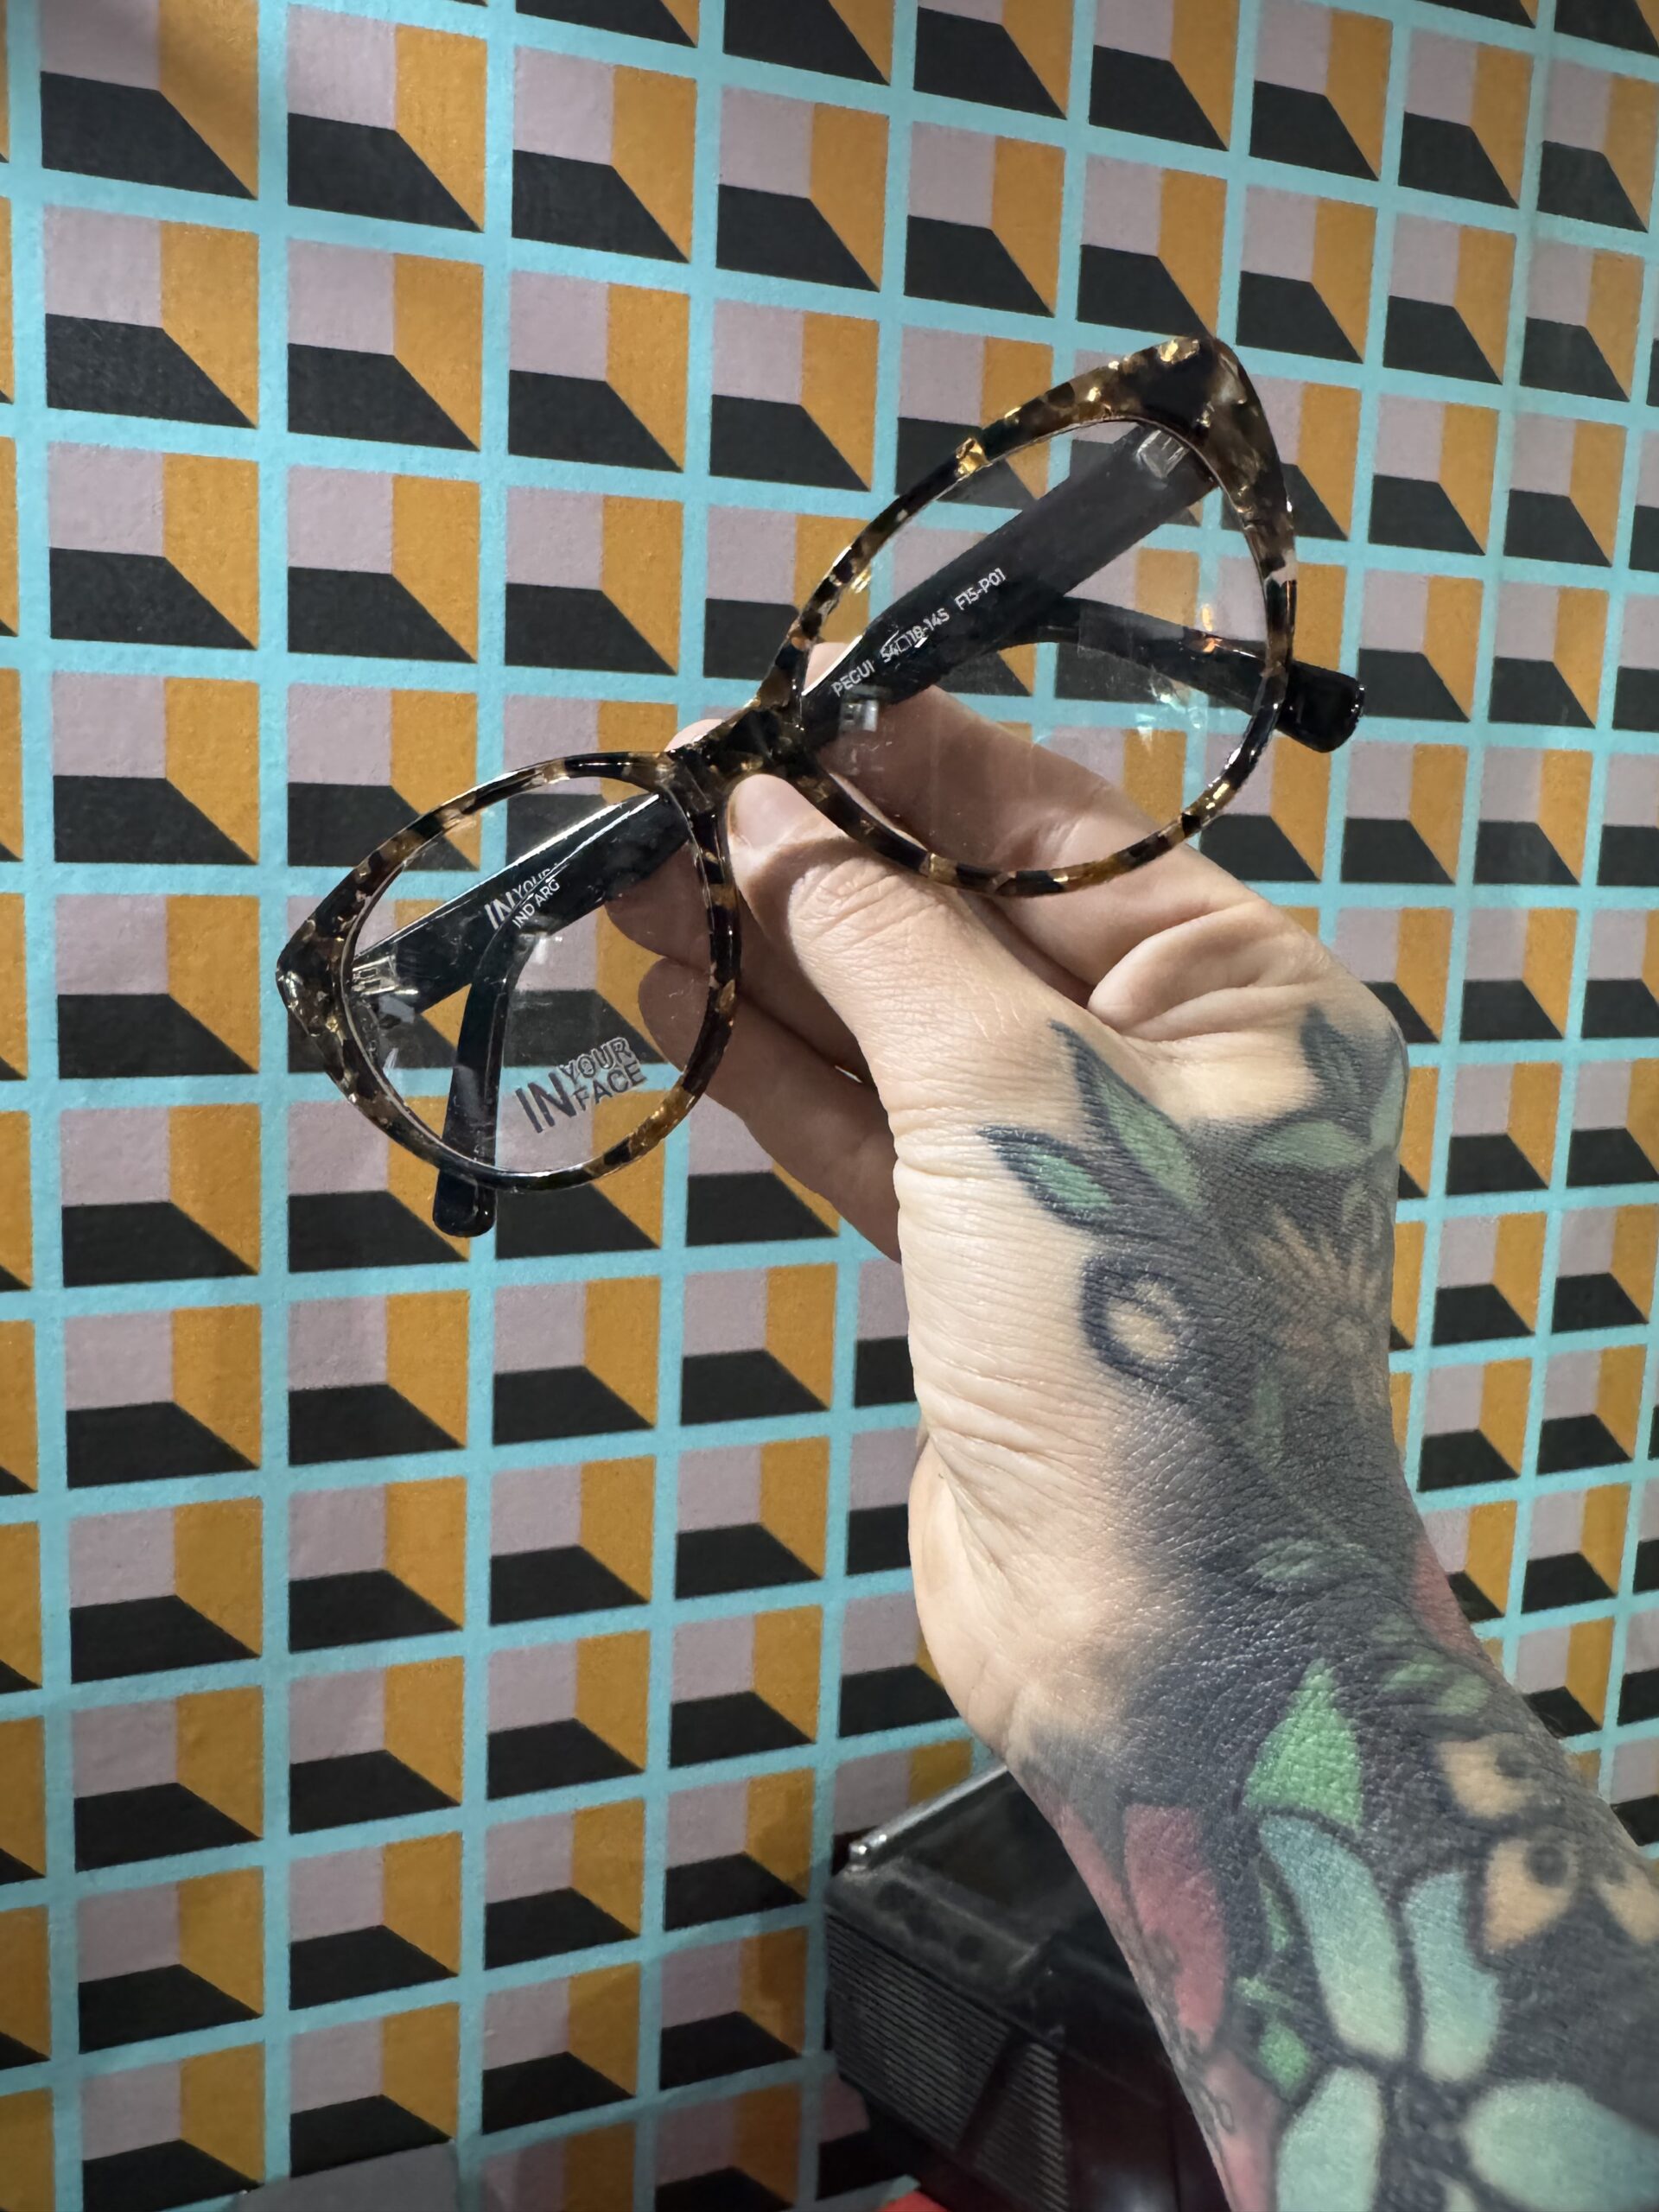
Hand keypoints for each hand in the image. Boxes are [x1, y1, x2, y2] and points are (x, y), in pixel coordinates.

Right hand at [632, 680, 1421, 1758]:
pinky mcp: (983, 1266)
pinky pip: (871, 1135)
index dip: (908, 764)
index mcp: (1247, 993)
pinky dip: (773, 1075)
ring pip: (897, 1032)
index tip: (770, 712)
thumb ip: (879, 942)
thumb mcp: (1008, 1093)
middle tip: (652, 807)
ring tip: (623, 891)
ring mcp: (1070, 1174)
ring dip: (764, 968)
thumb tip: (761, 816)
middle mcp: (1172, 1068)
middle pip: (964, 927)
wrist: (1151, 1640)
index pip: (1059, 831)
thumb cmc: (1131, 1335)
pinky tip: (671, 1006)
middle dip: (809, 869)